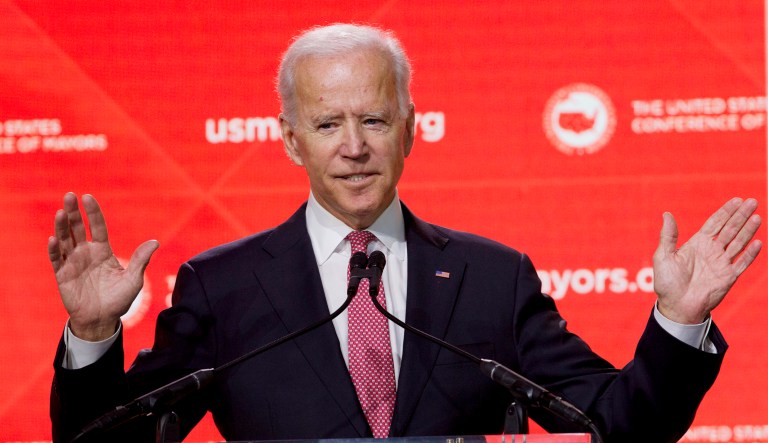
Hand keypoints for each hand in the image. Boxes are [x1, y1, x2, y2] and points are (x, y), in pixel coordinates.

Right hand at [47, 193, 158, 340]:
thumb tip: (155, 242)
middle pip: (77, 228)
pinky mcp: (62, 275)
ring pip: (65, 240)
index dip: (93, 212)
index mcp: (103, 251)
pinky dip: (54, 250)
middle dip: (74, 212)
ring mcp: (73, 263)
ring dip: (61, 226)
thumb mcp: (133, 280)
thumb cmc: (119, 299)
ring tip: (61, 212)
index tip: (88, 197)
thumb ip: (140, 260)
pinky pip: (56, 260)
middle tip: (69, 195)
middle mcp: (86, 253)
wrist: (102, 320)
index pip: (97, 227)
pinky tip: (53, 239)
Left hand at [654, 198, 761, 323]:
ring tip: (757, 216)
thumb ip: (668, 236)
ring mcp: (721, 263)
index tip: (737, 200)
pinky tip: (757, 242)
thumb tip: (667, 214)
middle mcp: (712, 251)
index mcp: (697, 244)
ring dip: (748, 230)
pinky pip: (742, 263)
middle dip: (741, 215)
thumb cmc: (667, 283)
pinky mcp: (728, 277)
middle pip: (730, 229)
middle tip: (752, 201)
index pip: (715, 223)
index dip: (726, 211)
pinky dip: (749, 254)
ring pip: (738, 243)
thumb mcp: (663, 256)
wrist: (677, 307)